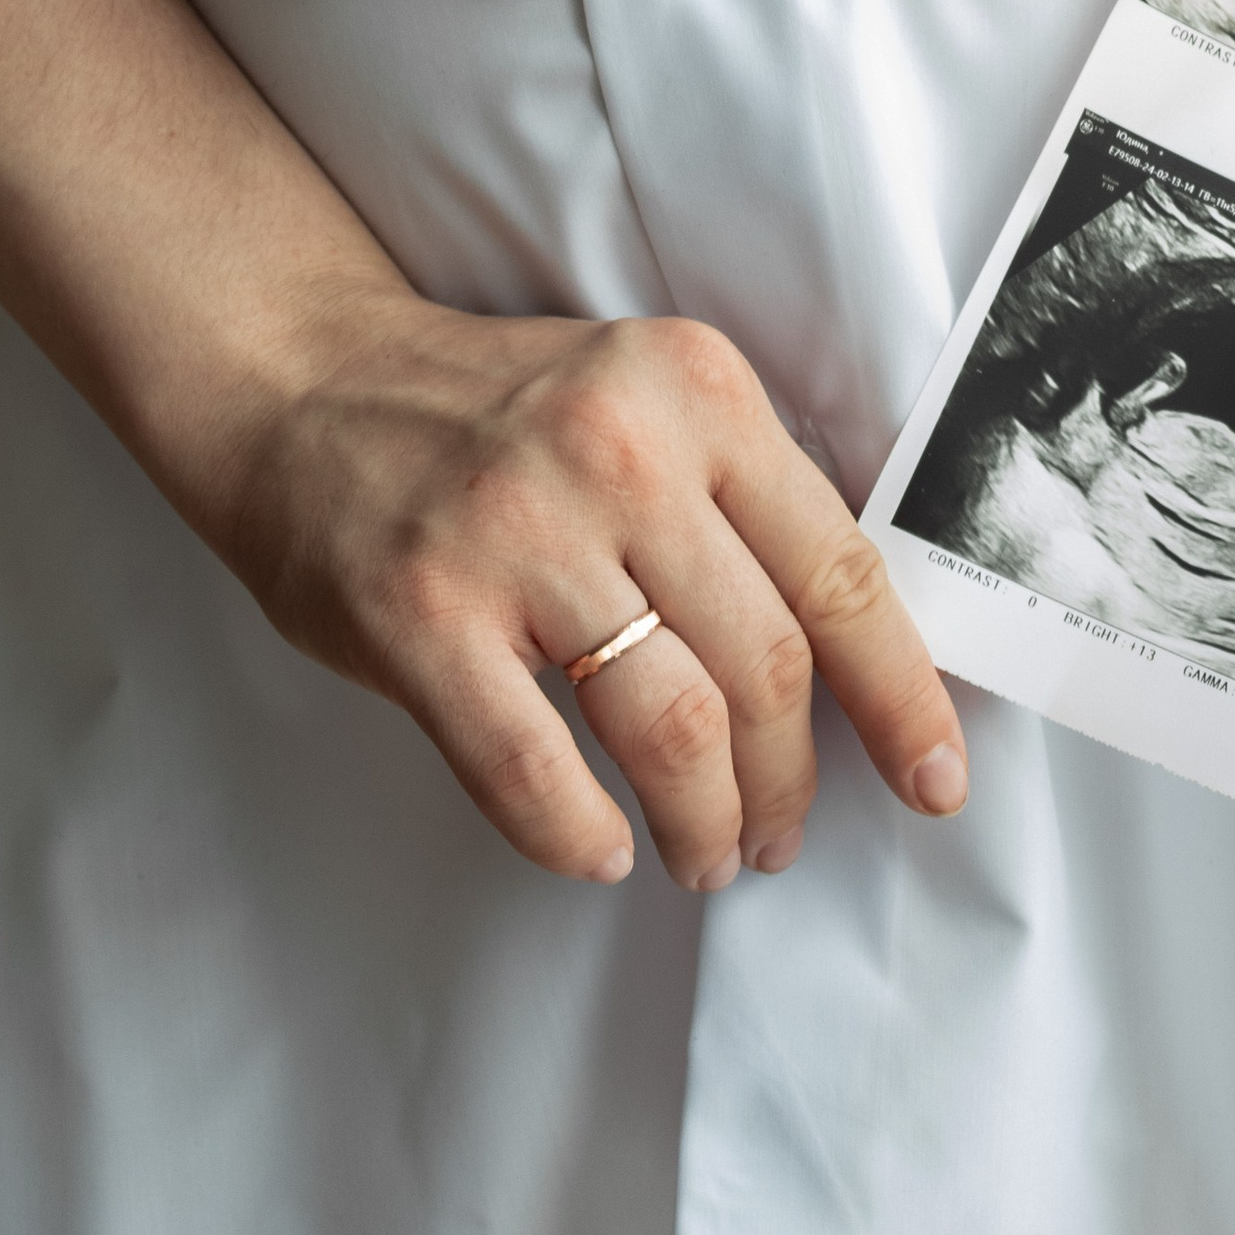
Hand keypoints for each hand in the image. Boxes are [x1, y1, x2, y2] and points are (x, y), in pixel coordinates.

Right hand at [214, 292, 969, 890]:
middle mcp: (619, 453)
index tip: (933, 779)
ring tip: (704, 855)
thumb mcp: (644, 400)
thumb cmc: (490, 415)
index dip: (900, 695)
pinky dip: (577, 835)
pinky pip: (533, 769)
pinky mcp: (421, 612)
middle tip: (778, 835)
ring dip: (702, 821)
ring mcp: (516, 535)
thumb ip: (737, 502)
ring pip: (670, 728)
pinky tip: (597, 851)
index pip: (839, 570)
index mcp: (698, 393)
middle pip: (763, 666)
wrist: (301, 379)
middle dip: (789, 783)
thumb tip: (851, 665)